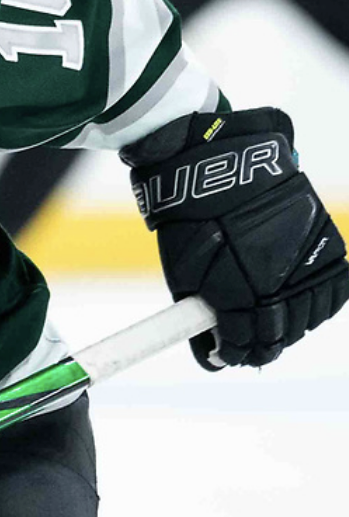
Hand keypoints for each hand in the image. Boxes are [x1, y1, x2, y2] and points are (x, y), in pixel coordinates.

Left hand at [122, 107, 347, 368]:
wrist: (215, 161)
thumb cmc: (189, 216)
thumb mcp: (182, 270)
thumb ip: (200, 314)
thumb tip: (211, 354)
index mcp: (238, 290)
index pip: (249, 342)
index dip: (238, 353)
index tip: (230, 355)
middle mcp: (279, 280)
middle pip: (282, 333)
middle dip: (264, 344)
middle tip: (250, 342)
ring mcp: (306, 260)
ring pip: (310, 315)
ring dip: (291, 324)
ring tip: (272, 321)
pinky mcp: (327, 241)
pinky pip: (334, 288)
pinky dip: (319, 300)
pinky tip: (300, 300)